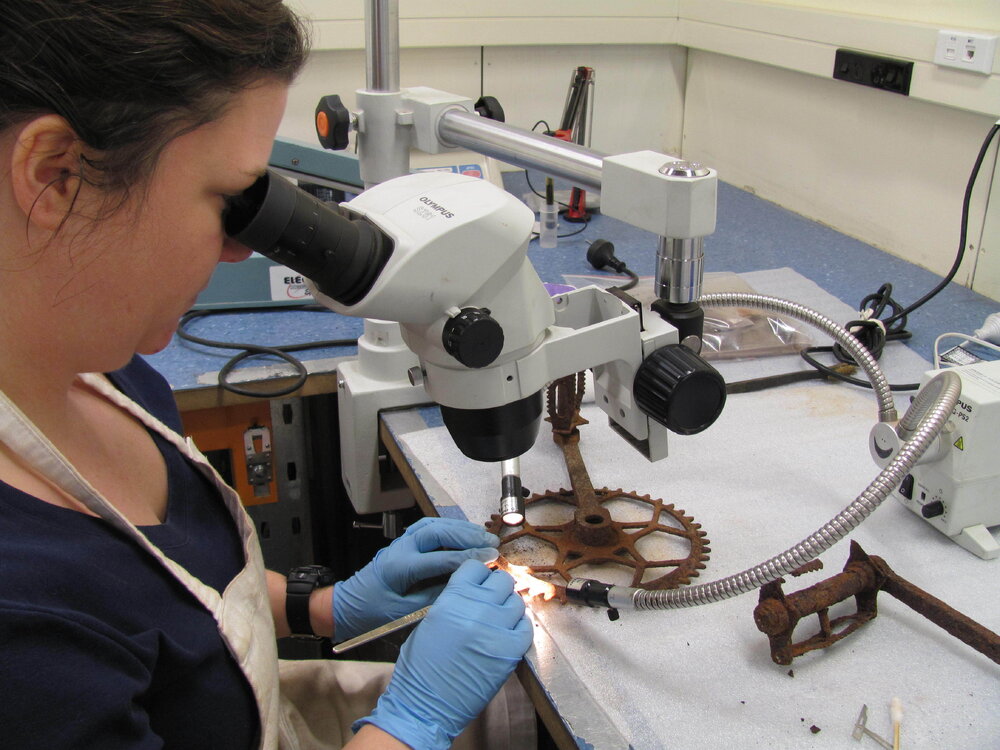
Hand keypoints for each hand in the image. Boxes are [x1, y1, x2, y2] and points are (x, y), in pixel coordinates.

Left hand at [332, 517, 499, 640]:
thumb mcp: (404, 612)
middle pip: (438, 532)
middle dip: (467, 536)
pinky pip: (429, 527)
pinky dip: (449, 528)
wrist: (347, 604)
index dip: (469, 557)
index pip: (441, 558)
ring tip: (483, 536)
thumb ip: (434, 597)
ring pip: (434, 525)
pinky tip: (464, 532)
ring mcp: (402, 542)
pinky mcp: (404, 542)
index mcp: (400, 568)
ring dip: (460, 528)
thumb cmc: (372, 613)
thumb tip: (464, 584)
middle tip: (491, 542)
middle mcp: (401, 548)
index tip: (491, 558)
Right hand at [354, 560, 532, 748]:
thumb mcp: (430, 621)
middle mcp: (476, 609)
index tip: (480, 583)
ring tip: (498, 621)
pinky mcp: (510, 652)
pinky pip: (526, 627)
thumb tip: (474, 589)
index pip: (476, 567)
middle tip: (492, 601)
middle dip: (497, 589)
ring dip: (509, 608)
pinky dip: (520, 628)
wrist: (426, 706)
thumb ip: (454, 600)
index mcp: (452, 599)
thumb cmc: (421, 668)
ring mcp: (496, 630)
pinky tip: (508, 634)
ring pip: (516, 602)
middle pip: (502, 580)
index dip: (479, 574)